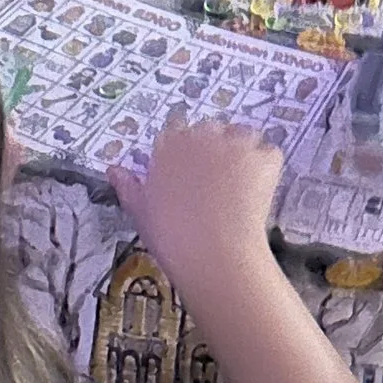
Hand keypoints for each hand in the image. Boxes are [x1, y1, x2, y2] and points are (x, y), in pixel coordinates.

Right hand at [107, 112, 281, 302]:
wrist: (213, 253)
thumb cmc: (170, 236)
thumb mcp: (141, 211)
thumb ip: (129, 186)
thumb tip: (113, 170)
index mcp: (169, 144)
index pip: (178, 129)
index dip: (186, 149)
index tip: (190, 171)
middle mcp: (202, 134)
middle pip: (213, 130)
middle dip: (216, 149)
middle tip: (218, 183)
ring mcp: (236, 143)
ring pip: (244, 137)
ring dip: (243, 152)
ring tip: (241, 186)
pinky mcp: (265, 157)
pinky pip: (269, 155)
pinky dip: (266, 170)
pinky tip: (259, 194)